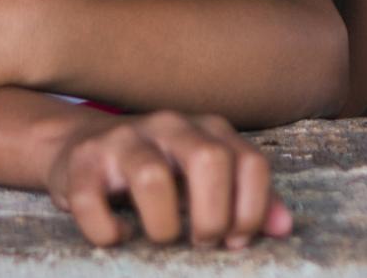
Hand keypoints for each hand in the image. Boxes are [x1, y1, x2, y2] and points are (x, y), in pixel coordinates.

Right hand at [47, 111, 291, 247]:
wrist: (82, 147)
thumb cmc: (159, 171)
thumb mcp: (207, 180)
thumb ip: (248, 200)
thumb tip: (284, 228)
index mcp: (208, 130)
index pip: (251, 162)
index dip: (251, 209)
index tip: (235, 239)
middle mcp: (170, 125)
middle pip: (209, 159)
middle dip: (213, 215)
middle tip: (202, 241)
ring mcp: (123, 139)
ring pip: (152, 176)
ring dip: (162, 226)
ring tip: (161, 239)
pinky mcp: (81, 162)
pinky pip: (91, 199)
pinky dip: (107, 230)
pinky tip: (117, 236)